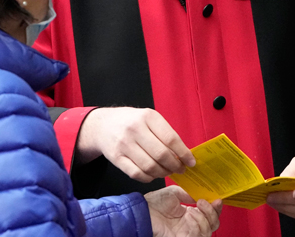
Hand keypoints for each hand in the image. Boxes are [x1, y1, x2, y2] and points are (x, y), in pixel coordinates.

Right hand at [75, 107, 195, 181]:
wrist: (102, 125)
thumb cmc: (131, 122)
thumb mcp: (149, 118)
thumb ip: (164, 133)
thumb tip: (183, 154)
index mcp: (147, 116)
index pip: (171, 139)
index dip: (184, 153)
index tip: (191, 162)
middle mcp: (135, 129)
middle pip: (161, 154)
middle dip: (175, 166)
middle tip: (180, 169)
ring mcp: (124, 144)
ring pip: (150, 166)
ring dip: (163, 173)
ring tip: (168, 172)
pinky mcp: (116, 158)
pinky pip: (137, 174)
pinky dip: (149, 178)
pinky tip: (153, 174)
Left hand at [146, 186, 221, 236]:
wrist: (143, 212)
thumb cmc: (154, 204)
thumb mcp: (175, 193)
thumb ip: (190, 194)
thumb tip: (202, 195)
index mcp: (190, 214)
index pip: (209, 215)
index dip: (215, 208)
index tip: (216, 199)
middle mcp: (191, 225)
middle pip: (213, 225)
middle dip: (213, 213)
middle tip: (203, 203)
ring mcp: (188, 233)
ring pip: (208, 231)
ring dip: (204, 218)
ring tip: (193, 209)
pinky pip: (198, 236)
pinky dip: (197, 226)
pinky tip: (190, 216)